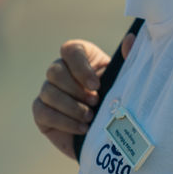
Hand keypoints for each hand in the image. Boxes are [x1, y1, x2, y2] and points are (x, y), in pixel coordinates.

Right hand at [31, 34, 134, 158]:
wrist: (111, 135)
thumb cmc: (118, 102)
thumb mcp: (125, 82)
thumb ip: (129, 60)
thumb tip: (131, 38)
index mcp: (82, 58)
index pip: (70, 50)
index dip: (80, 66)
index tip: (96, 84)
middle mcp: (61, 71)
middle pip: (55, 71)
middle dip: (75, 90)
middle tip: (95, 102)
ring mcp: (48, 91)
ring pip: (48, 92)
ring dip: (71, 107)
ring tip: (90, 118)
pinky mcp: (41, 112)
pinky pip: (43, 112)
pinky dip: (63, 121)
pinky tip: (82, 128)